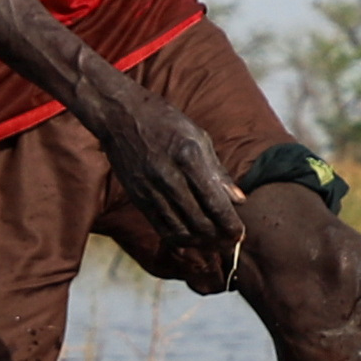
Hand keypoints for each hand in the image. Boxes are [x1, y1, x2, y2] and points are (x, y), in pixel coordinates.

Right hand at [83, 70, 250, 264]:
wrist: (121, 116)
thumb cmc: (165, 122)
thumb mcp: (198, 137)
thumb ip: (218, 172)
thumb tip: (240, 201)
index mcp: (189, 157)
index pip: (214, 202)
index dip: (230, 224)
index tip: (240, 234)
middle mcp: (169, 176)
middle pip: (199, 222)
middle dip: (218, 238)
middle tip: (230, 243)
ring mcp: (151, 189)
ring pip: (180, 230)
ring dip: (200, 243)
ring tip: (213, 244)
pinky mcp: (138, 198)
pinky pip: (161, 227)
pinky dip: (178, 238)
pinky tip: (190, 239)